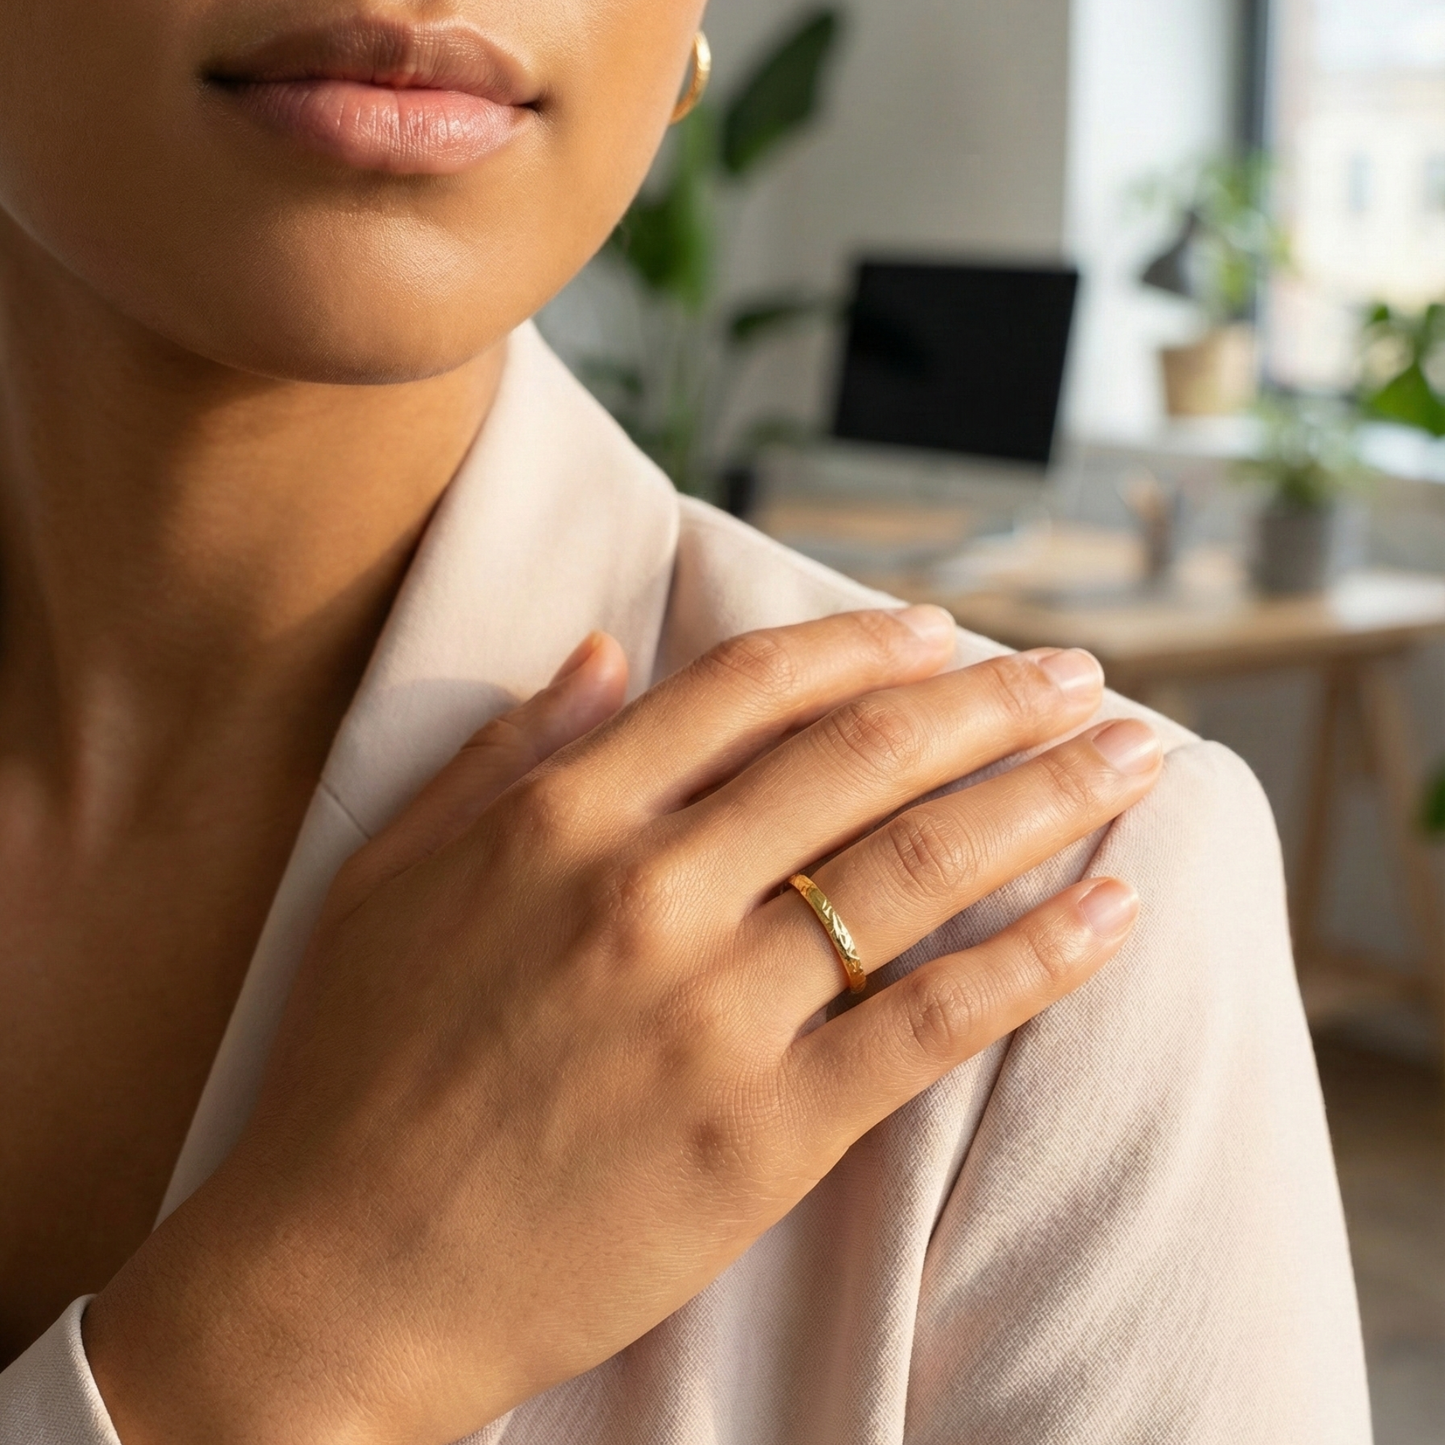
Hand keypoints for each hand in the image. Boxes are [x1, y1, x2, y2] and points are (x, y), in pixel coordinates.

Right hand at [86, 608, 1161, 1444]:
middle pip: (866, 756)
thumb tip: (604, 652)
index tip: (944, 629)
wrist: (344, 1273)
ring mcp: (714, 1013)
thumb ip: (504, 751)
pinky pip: (931, 1024)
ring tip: (1133, 757)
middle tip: (1082, 676)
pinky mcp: (766, 1131)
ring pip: (921, 868)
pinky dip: (1037, 961)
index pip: (751, 687)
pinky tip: (1113, 911)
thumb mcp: (390, 875)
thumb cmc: (357, 1066)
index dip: (865, 642)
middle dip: (994, 702)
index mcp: (558, 820)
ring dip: (1046, 797)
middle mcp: (649, 893)